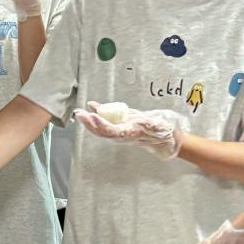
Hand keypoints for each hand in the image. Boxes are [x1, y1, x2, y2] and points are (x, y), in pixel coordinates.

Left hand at [74, 100, 188, 158]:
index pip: (111, 131)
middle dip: (89, 123)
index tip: (92, 116)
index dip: (101, 124)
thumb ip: (149, 123)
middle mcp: (122, 134)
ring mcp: (120, 131)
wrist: (164, 138)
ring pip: (101, 128)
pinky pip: (107, 122)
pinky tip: (93, 106)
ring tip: (80, 112)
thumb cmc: (161, 132)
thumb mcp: (156, 125)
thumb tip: (146, 122)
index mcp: (130, 133)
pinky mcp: (120, 126)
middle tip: (79, 113)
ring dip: (90, 120)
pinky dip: (99, 113)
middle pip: (102, 131)